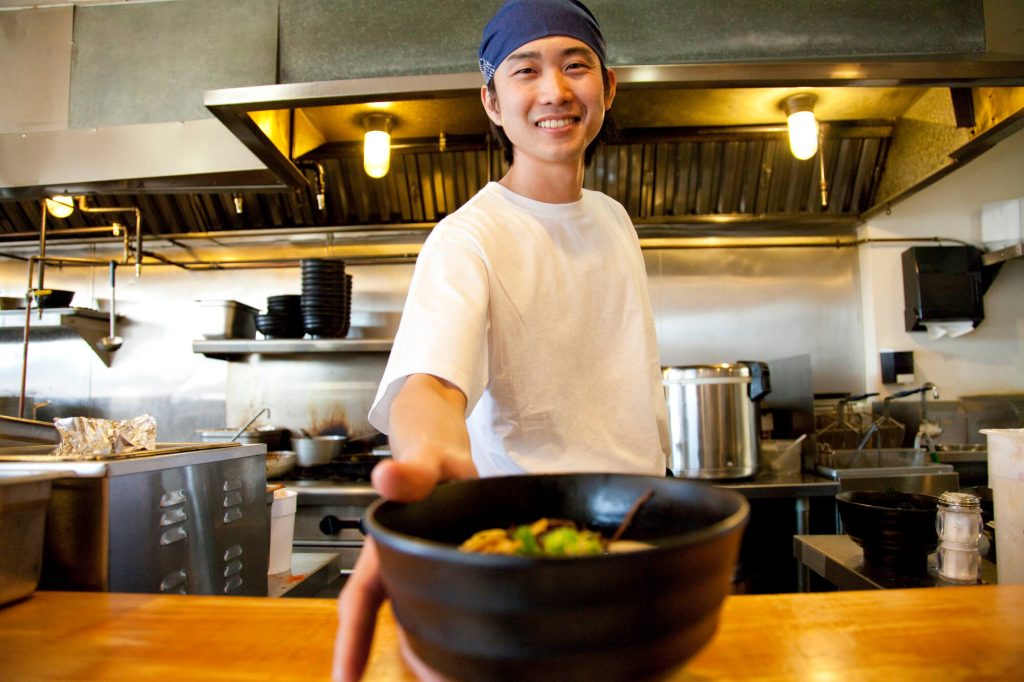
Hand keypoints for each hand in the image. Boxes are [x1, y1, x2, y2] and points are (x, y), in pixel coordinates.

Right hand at [333, 442, 475, 680]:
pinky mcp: (452, 575)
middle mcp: (400, 568)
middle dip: (409, 659)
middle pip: (397, 623)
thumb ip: (409, 473)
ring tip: (456, 677)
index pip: (359, 602)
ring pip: (422, 622)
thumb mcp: (421, 463)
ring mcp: (426, 574)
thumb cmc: (428, 461)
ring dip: (434, 652)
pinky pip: (452, 609)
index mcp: (384, 549)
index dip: (351, 642)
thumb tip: (387, 474)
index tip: (344, 681)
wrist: (446, 455)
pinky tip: (484, 653)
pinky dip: (462, 632)